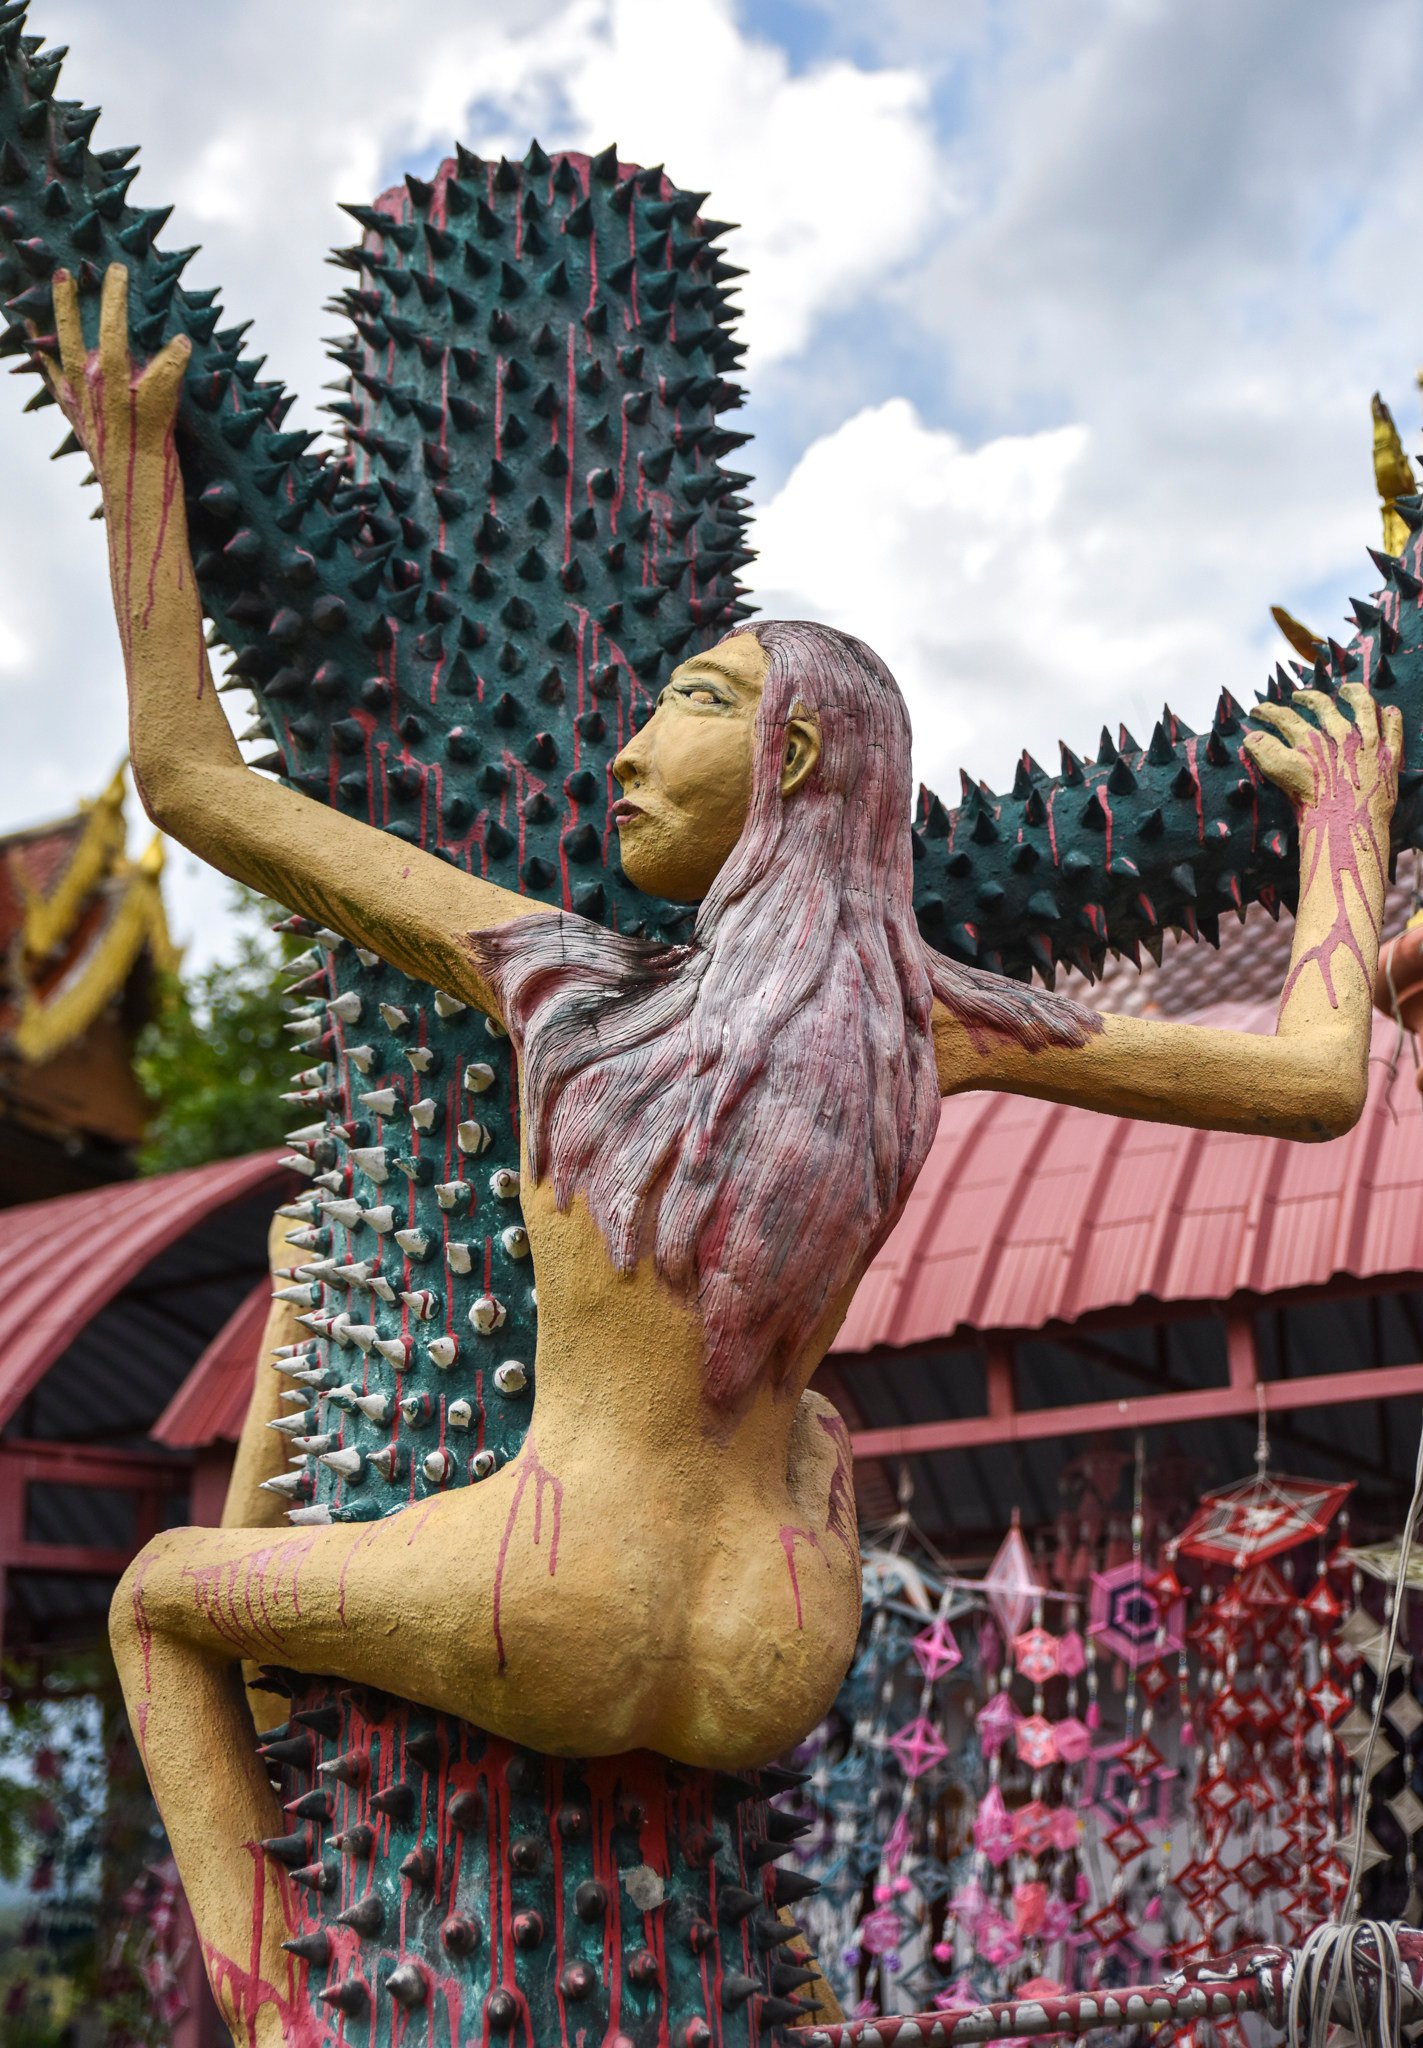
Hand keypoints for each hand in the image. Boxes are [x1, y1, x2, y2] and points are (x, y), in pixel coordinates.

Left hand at [42, 262, 189, 499]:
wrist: (134, 485)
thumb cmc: (154, 444)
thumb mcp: (168, 401)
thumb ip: (171, 366)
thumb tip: (180, 341)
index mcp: (110, 372)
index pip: (111, 322)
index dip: (115, 294)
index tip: (116, 269)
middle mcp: (86, 381)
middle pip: (70, 330)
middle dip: (65, 300)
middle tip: (60, 272)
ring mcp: (76, 399)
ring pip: (53, 353)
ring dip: (45, 328)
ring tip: (31, 307)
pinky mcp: (74, 416)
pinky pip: (52, 382)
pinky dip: (44, 364)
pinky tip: (39, 354)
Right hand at [1243, 683, 1399, 852]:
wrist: (1347, 826)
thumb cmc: (1313, 806)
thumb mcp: (1282, 776)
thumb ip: (1265, 753)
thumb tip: (1250, 737)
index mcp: (1311, 740)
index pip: (1284, 717)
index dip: (1268, 711)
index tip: (1258, 710)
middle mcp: (1340, 734)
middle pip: (1321, 705)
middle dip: (1306, 697)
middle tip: (1298, 696)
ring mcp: (1368, 742)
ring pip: (1364, 705)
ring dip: (1354, 693)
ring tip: (1346, 690)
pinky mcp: (1389, 755)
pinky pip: (1394, 728)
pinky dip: (1391, 716)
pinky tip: (1388, 710)